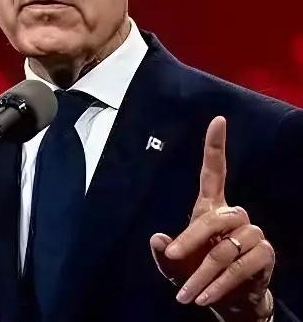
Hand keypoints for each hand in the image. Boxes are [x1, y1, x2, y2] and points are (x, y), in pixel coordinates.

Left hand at [150, 116, 274, 320]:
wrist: (233, 301)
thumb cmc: (200, 271)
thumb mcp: (177, 263)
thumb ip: (166, 252)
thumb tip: (157, 239)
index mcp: (212, 207)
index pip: (214, 171)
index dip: (215, 146)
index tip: (218, 119)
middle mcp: (234, 215)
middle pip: (213, 218)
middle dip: (191, 239)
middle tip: (173, 257)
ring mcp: (252, 234)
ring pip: (223, 249)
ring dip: (202, 274)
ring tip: (185, 294)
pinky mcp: (264, 255)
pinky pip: (239, 267)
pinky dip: (218, 284)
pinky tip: (204, 297)